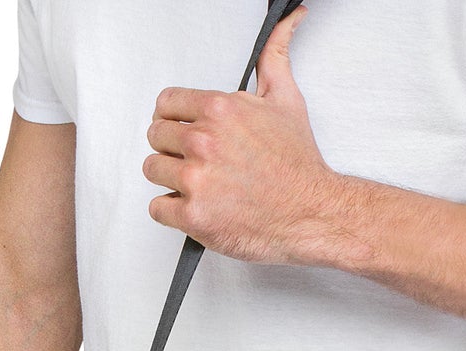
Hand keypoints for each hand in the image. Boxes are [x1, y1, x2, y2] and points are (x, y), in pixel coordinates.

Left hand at [143, 6, 348, 265]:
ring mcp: (196, 180)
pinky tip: (199, 207)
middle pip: (156, 136)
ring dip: (172, 179)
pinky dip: (174, 211)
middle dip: (174, 148)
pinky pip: (158, 208)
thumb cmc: (298, 165)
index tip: (186, 132)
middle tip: (199, 162)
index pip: (165, 104)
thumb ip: (274, 56)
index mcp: (218, 110)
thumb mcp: (286, 100)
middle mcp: (203, 142)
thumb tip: (290, 18)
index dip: (175, 119)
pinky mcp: (194, 216)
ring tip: (201, 186)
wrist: (312, 214)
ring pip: (153, 170)